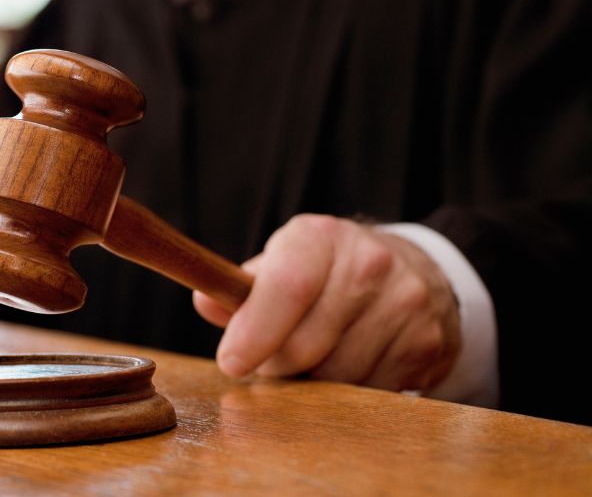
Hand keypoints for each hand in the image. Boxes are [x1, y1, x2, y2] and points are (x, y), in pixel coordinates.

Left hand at [193, 214, 459, 391]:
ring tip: (314, 359)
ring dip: (313, 383)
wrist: (416, 273)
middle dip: (278, 365)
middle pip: (306, 344)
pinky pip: (371, 391)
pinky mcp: (426, 342)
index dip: (255, 331)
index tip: (231, 362)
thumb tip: (205, 302)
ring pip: (337, 376)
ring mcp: (404, 302)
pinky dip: (350, 393)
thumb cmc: (326, 275)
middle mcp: (368, 262)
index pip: (287, 286)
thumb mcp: (283, 264)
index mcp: (320, 237)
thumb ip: (240, 289)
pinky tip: (350, 366)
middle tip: (273, 360)